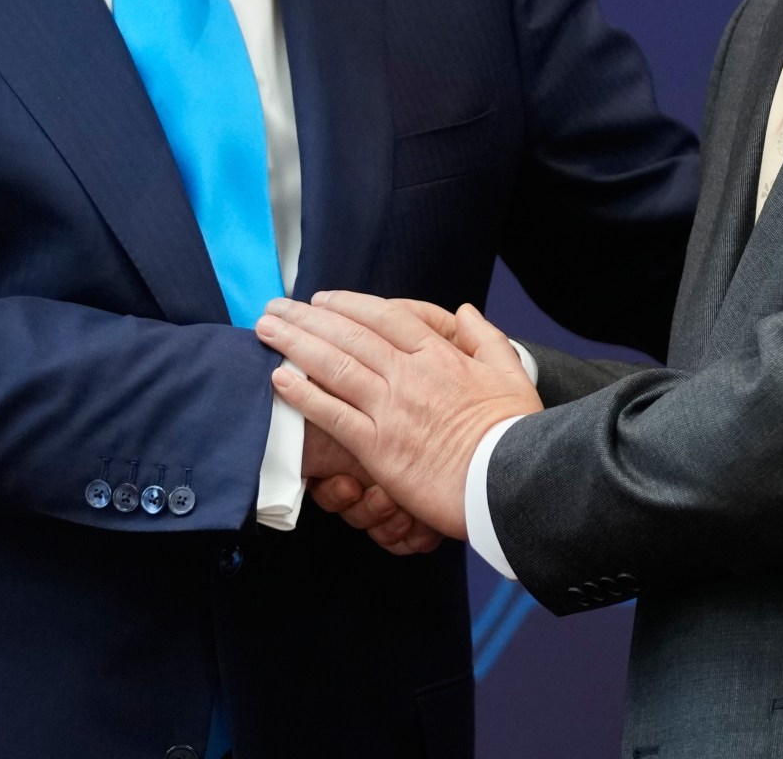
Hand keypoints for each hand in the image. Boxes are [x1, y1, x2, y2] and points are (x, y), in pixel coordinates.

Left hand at [256, 292, 540, 538]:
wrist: (512, 483)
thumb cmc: (515, 434)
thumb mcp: (511, 374)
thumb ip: (485, 338)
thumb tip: (466, 311)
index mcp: (440, 356)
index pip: (386, 317)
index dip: (349, 304)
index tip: (323, 299)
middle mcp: (410, 375)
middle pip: (350, 335)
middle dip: (308, 317)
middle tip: (276, 306)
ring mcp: (392, 410)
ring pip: (335, 366)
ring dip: (295, 344)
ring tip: (267, 330)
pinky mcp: (379, 447)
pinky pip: (334, 415)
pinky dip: (304, 395)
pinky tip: (280, 380)